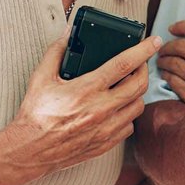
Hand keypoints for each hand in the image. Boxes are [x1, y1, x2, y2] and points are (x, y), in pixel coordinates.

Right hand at [4, 35, 160, 179]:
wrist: (31, 150)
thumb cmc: (35, 114)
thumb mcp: (41, 77)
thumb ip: (56, 52)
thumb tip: (68, 34)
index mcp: (87, 89)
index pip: (124, 64)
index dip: (143, 50)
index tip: (154, 41)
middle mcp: (101, 109)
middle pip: (139, 85)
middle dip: (145, 69)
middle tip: (140, 63)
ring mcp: (106, 128)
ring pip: (138, 106)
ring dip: (137, 93)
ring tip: (129, 85)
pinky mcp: (106, 143)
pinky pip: (129, 126)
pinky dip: (128, 114)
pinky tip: (118, 108)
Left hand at [156, 13, 184, 133]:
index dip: (183, 25)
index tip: (174, 28)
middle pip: (183, 46)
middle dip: (169, 45)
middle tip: (164, 47)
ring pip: (175, 64)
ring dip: (164, 60)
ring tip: (162, 60)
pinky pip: (174, 82)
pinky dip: (166, 76)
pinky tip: (166, 74)